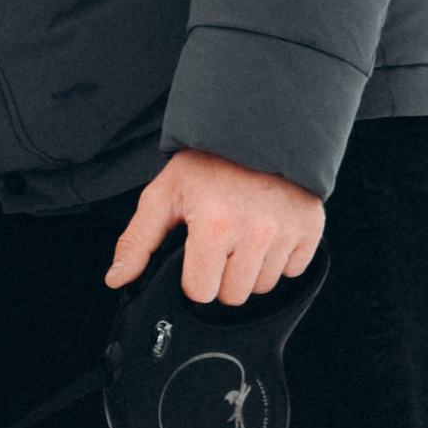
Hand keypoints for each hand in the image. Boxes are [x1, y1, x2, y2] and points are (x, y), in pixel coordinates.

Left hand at [107, 148, 324, 304]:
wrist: (253, 131)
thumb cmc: (205, 164)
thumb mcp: (162, 194)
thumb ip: (137, 241)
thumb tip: (117, 279)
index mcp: (213, 226)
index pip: (201, 292)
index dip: (192, 278)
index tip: (194, 255)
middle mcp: (254, 233)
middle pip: (233, 295)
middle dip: (221, 276)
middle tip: (217, 243)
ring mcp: (285, 233)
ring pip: (263, 287)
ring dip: (249, 270)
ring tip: (241, 234)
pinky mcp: (310, 231)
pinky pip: (293, 271)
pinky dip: (278, 259)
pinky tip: (265, 232)